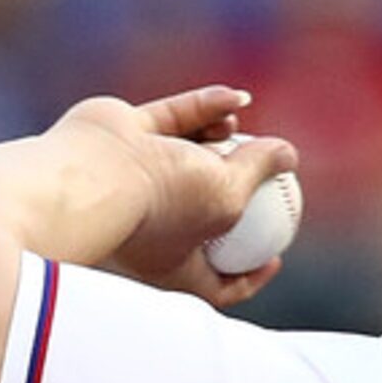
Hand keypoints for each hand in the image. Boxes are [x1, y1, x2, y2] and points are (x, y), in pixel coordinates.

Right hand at [52, 86, 300, 308]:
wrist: (92, 173)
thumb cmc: (162, 201)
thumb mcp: (229, 195)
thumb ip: (261, 171)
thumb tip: (289, 154)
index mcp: (173, 266)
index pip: (217, 283)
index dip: (250, 276)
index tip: (276, 258)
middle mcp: (153, 227)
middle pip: (205, 215)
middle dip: (236, 195)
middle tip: (268, 176)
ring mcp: (136, 181)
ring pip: (188, 158)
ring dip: (221, 140)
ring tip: (238, 129)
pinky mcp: (124, 137)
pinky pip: (172, 120)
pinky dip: (204, 108)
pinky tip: (236, 99)